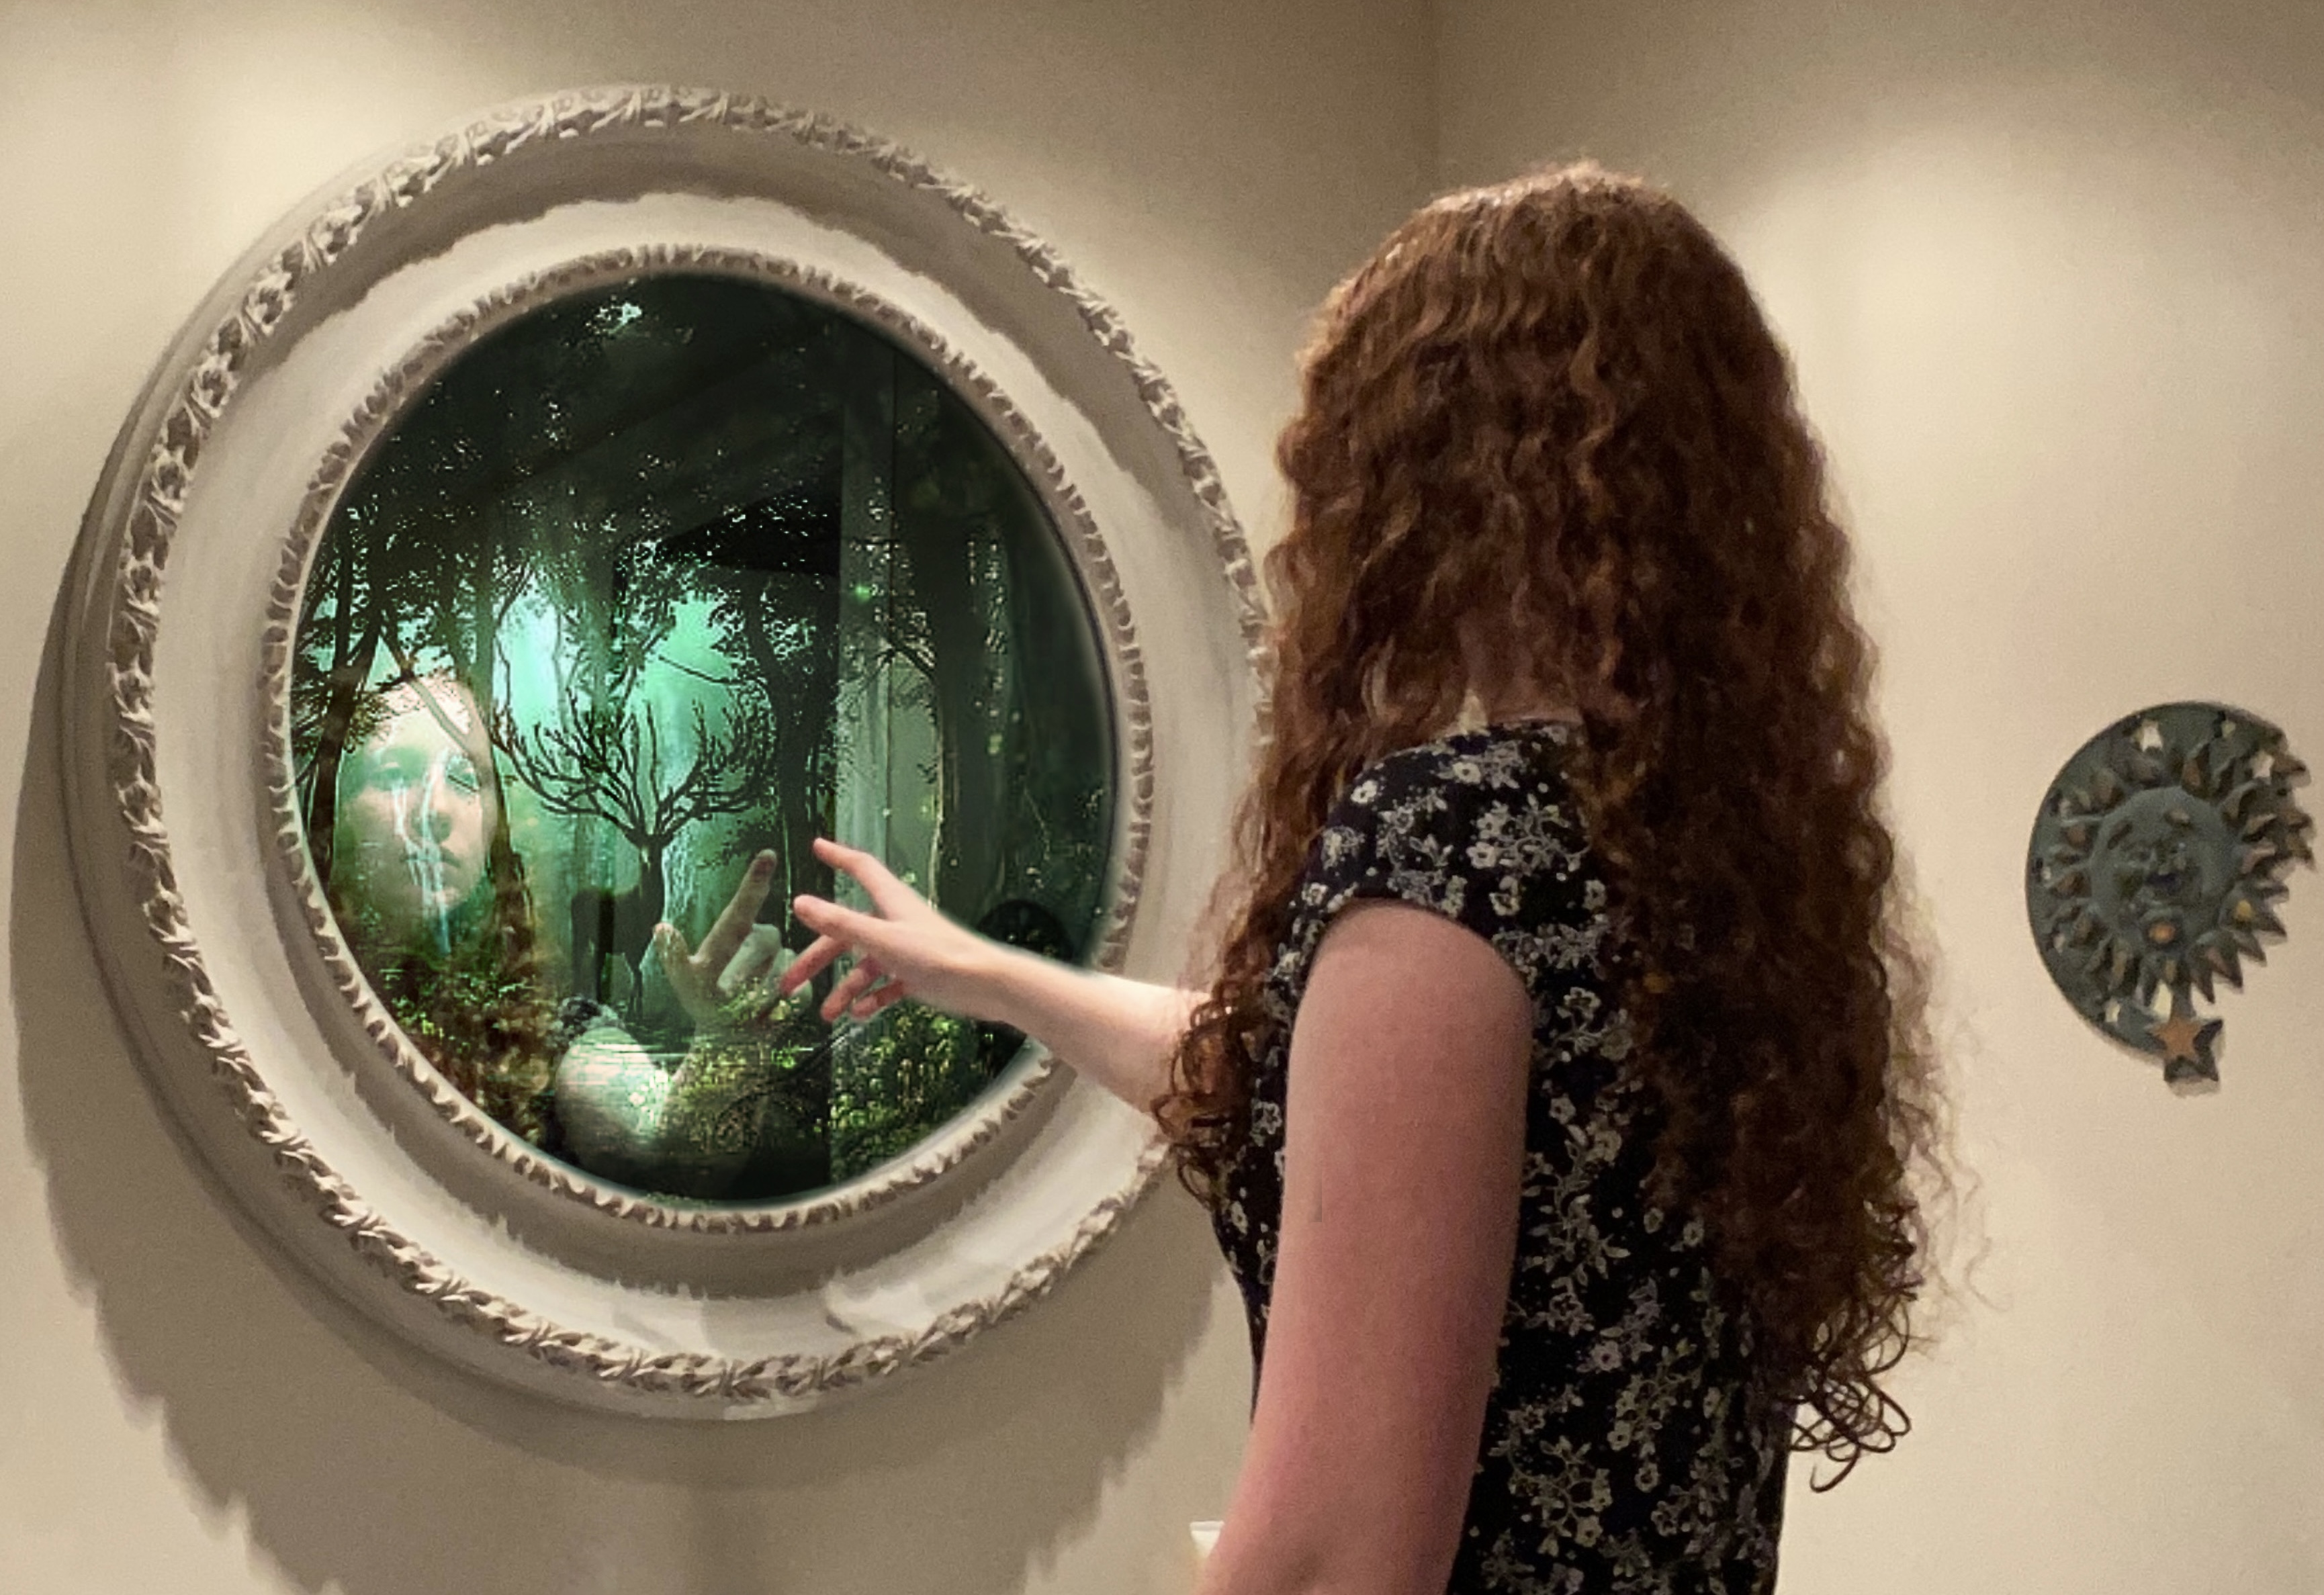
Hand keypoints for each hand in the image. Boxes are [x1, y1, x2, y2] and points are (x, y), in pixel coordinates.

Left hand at [654, 850, 789, 1026]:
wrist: (733, 1040)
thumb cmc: (706, 1008)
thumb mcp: (686, 986)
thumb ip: (674, 958)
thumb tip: (661, 927)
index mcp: (730, 936)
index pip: (741, 909)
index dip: (754, 882)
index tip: (768, 855)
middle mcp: (759, 941)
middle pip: (766, 944)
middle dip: (750, 974)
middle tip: (732, 998)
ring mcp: (783, 963)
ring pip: (784, 970)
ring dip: (763, 996)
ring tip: (747, 1008)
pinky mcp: (802, 987)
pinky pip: (797, 995)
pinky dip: (780, 1011)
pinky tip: (766, 1017)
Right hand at [781, 838, 1003, 1023]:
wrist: (984, 985)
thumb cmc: (937, 955)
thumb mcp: (881, 940)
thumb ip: (840, 923)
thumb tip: (800, 903)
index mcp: (889, 902)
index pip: (860, 868)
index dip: (839, 856)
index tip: (818, 846)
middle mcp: (894, 922)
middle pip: (846, 933)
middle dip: (817, 959)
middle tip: (789, 984)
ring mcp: (905, 949)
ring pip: (863, 966)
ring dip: (843, 989)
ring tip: (828, 1015)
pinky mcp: (917, 974)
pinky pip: (885, 985)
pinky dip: (871, 998)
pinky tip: (860, 1014)